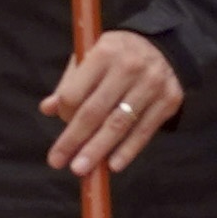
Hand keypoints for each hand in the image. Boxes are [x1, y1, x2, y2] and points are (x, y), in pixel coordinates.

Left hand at [41, 27, 184, 177]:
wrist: (165, 48)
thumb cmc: (118, 56)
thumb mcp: (91, 57)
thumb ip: (70, 83)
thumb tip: (48, 109)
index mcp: (105, 52)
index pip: (76, 92)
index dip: (65, 113)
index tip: (61, 125)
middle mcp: (129, 67)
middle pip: (95, 112)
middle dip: (74, 140)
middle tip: (58, 162)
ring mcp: (152, 84)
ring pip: (119, 125)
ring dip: (98, 150)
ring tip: (81, 169)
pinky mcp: (169, 100)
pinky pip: (144, 131)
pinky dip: (127, 150)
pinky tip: (113, 165)